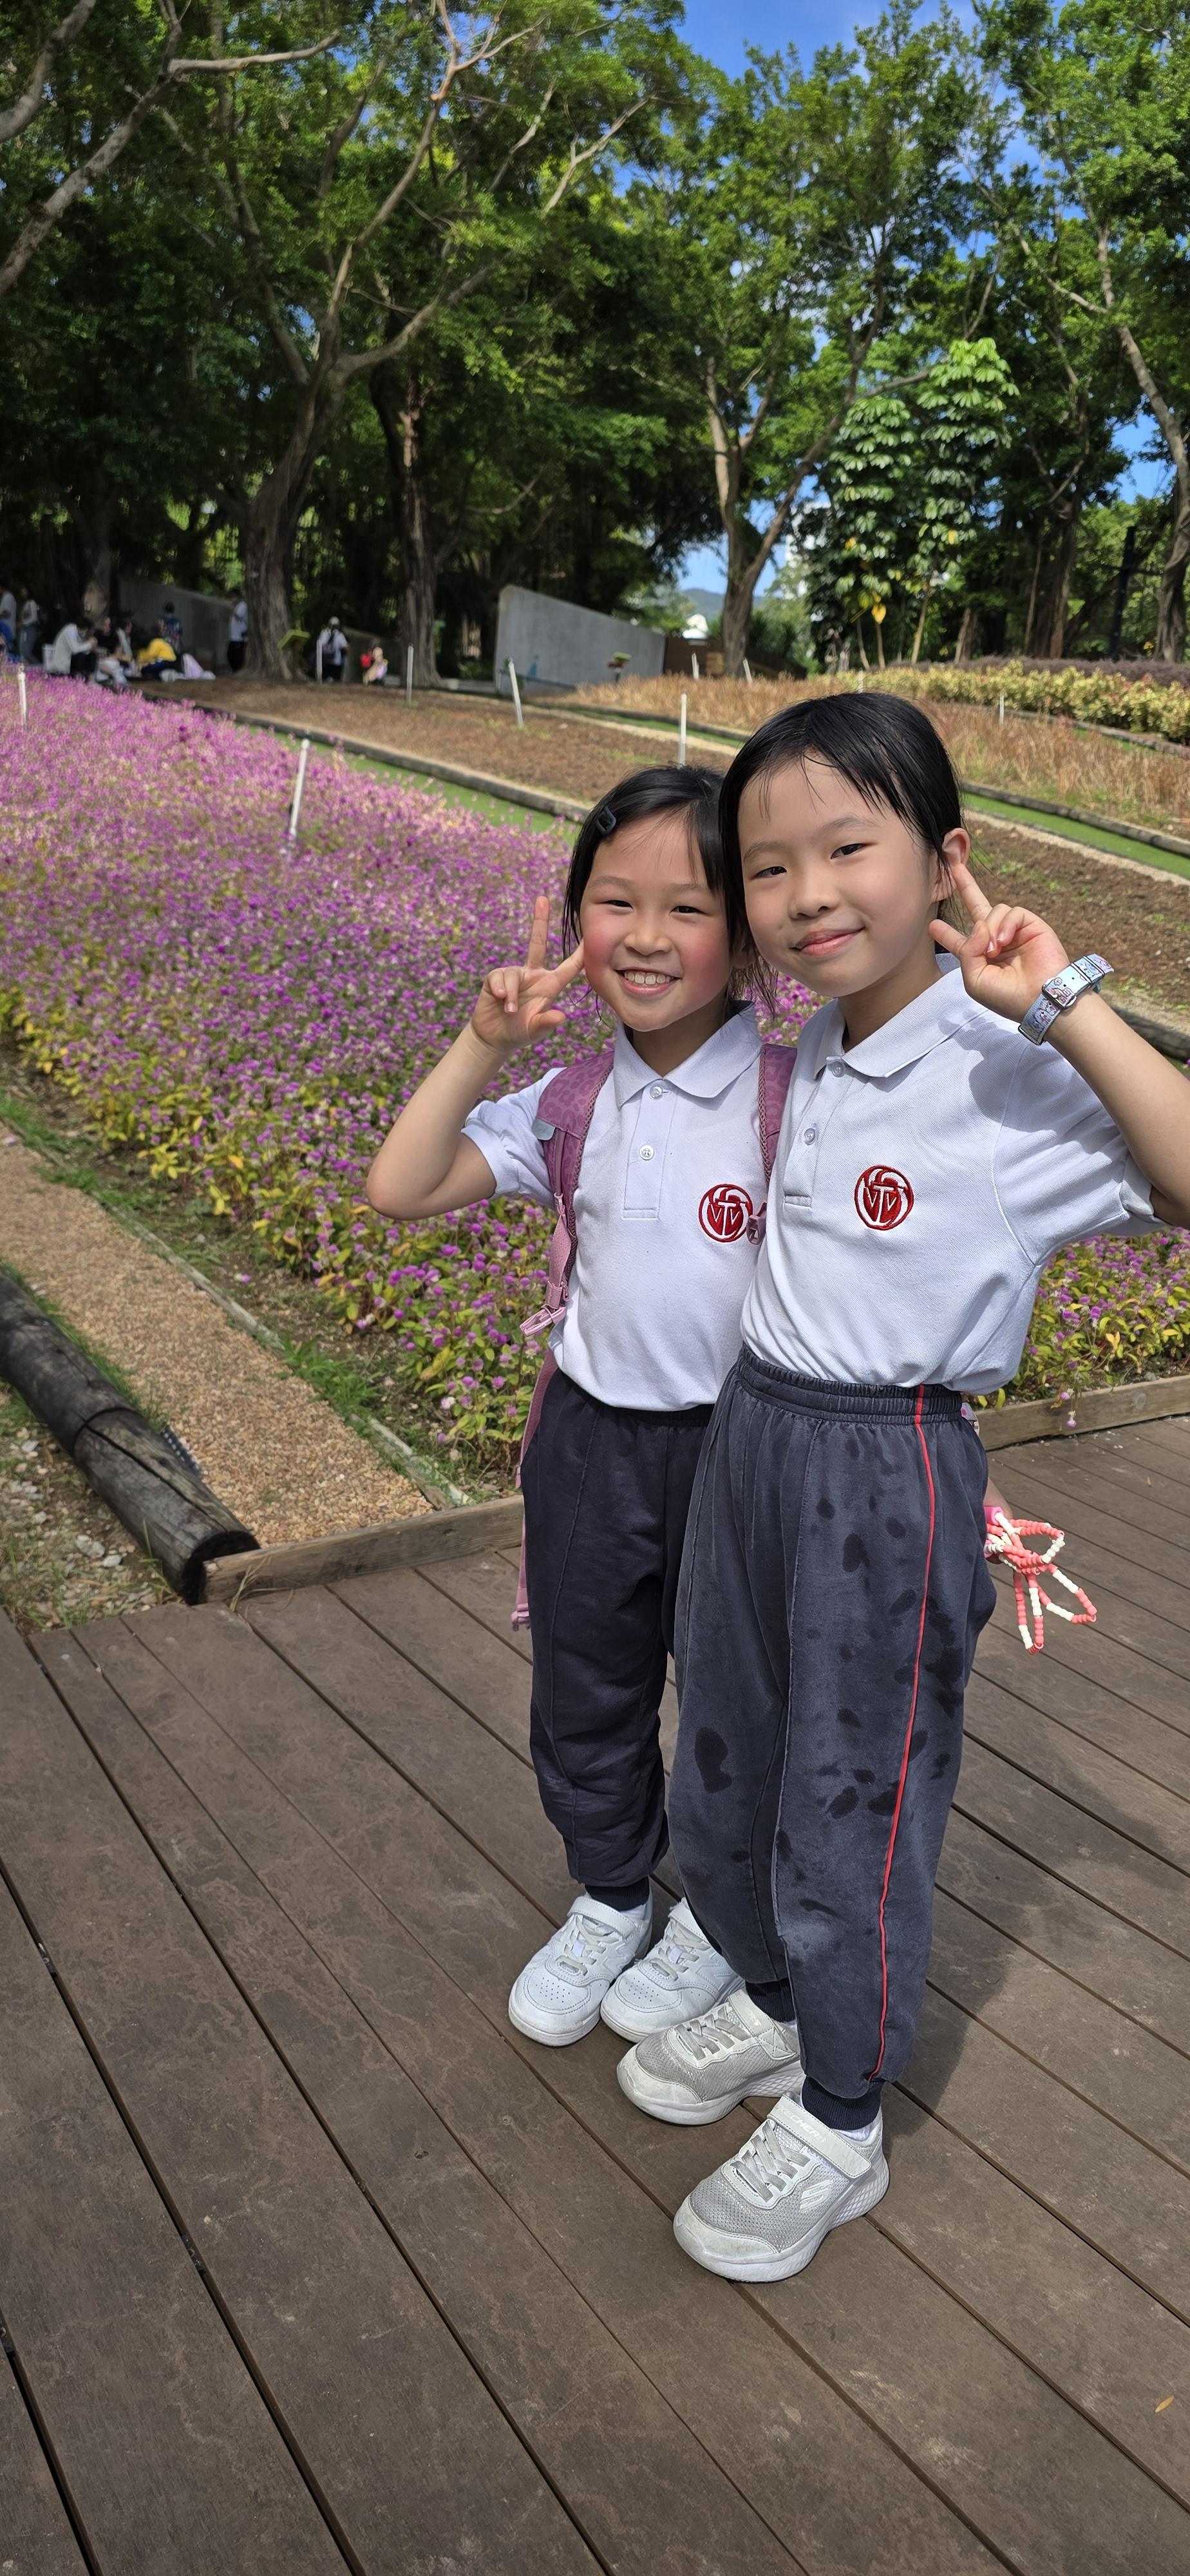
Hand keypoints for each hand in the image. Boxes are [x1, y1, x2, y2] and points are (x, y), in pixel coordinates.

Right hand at [470, 897, 585, 1050]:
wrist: (494, 1036)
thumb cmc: (519, 1032)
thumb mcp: (535, 1030)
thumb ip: (546, 1023)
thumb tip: (561, 1017)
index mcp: (549, 985)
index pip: (570, 967)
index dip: (581, 952)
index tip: (591, 935)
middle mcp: (533, 975)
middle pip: (537, 943)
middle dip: (539, 921)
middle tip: (542, 898)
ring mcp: (515, 975)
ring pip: (512, 972)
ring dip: (511, 992)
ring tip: (509, 1010)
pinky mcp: (495, 978)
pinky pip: (498, 977)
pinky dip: (500, 989)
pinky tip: (499, 1000)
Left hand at [930, 857, 1069, 1021]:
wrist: (1039, 999)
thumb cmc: (1006, 996)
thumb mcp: (975, 979)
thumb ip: (967, 951)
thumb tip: (979, 924)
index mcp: (979, 957)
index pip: (960, 940)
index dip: (946, 933)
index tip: (932, 926)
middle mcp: (995, 940)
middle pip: (977, 907)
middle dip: (966, 886)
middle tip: (953, 866)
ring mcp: (1013, 931)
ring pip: (993, 910)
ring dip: (990, 929)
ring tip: (994, 950)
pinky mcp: (1031, 925)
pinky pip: (1012, 912)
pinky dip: (1005, 925)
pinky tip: (1004, 942)